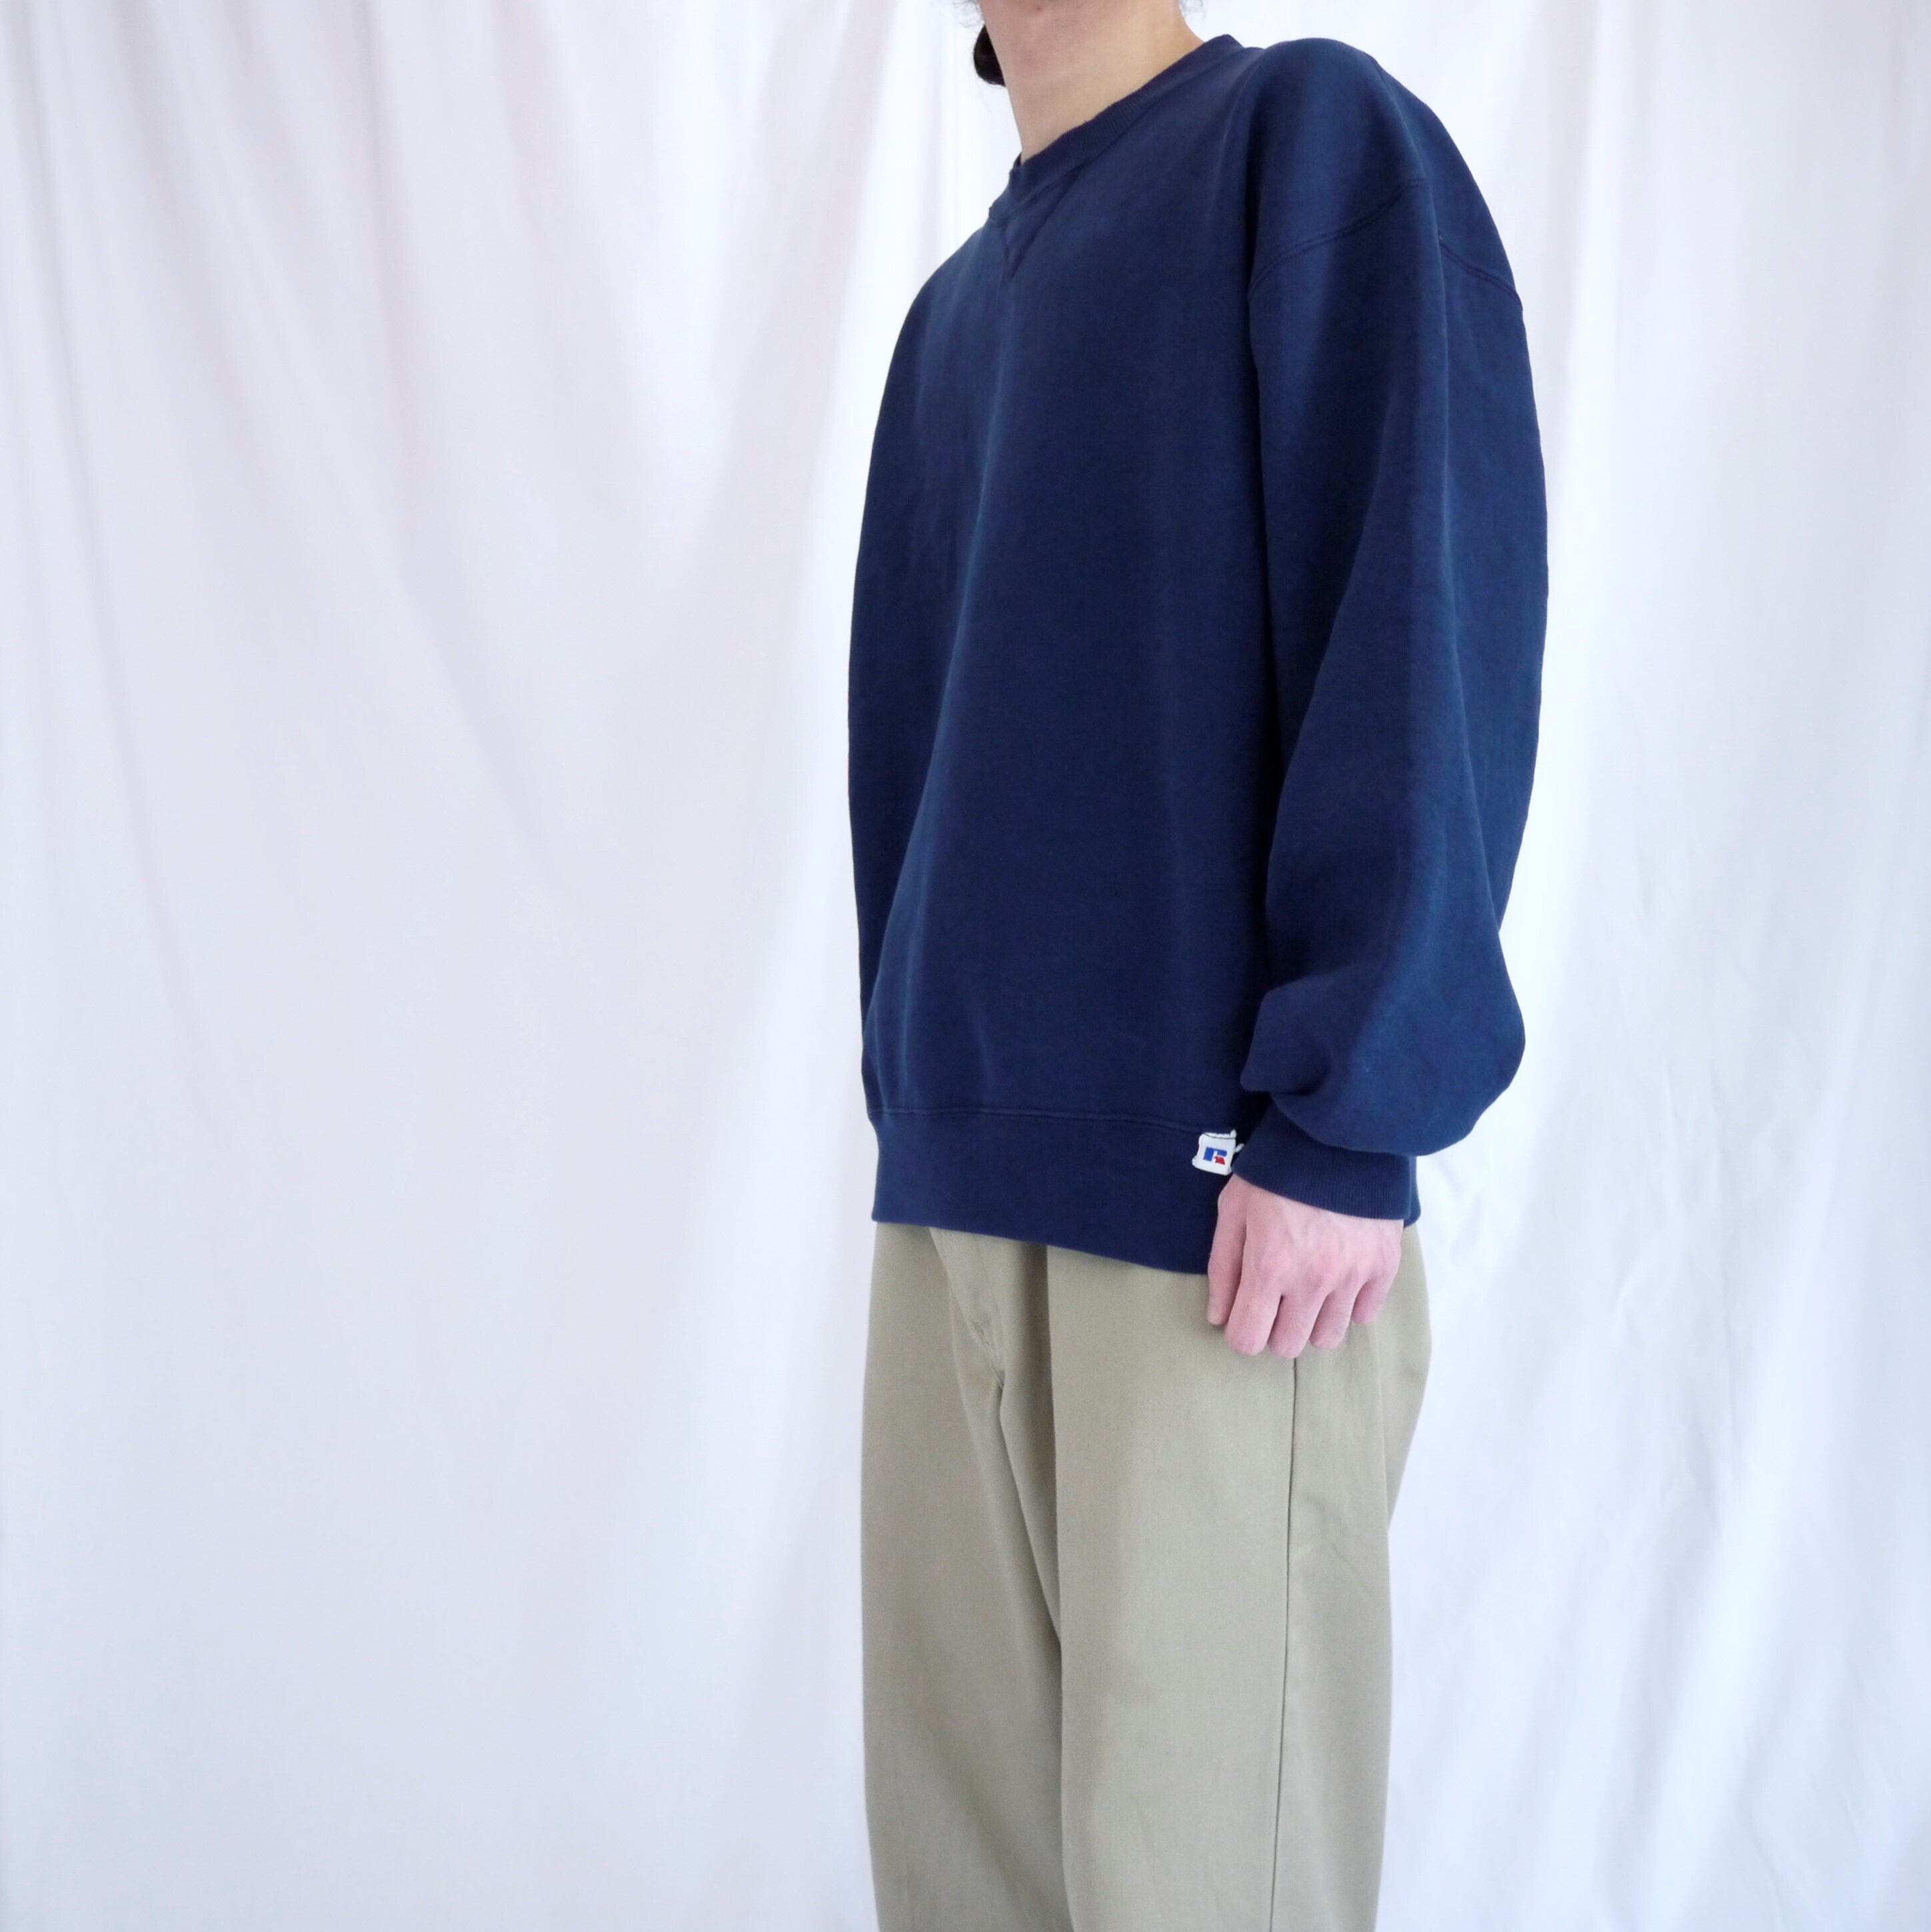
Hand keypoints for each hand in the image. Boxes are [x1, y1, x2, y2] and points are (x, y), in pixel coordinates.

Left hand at [1206, 1175, 1401, 1357]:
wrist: (1336, 1135)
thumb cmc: (1275, 1171)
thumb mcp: (1233, 1210)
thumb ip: (1223, 1268)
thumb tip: (1218, 1317)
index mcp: (1270, 1267)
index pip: (1249, 1340)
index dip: (1239, 1331)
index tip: (1243, 1313)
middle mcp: (1313, 1280)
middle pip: (1288, 1346)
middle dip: (1274, 1328)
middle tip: (1275, 1298)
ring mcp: (1353, 1275)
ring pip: (1329, 1337)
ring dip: (1312, 1321)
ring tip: (1308, 1289)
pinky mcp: (1384, 1266)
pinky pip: (1366, 1314)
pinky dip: (1350, 1305)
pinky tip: (1338, 1276)